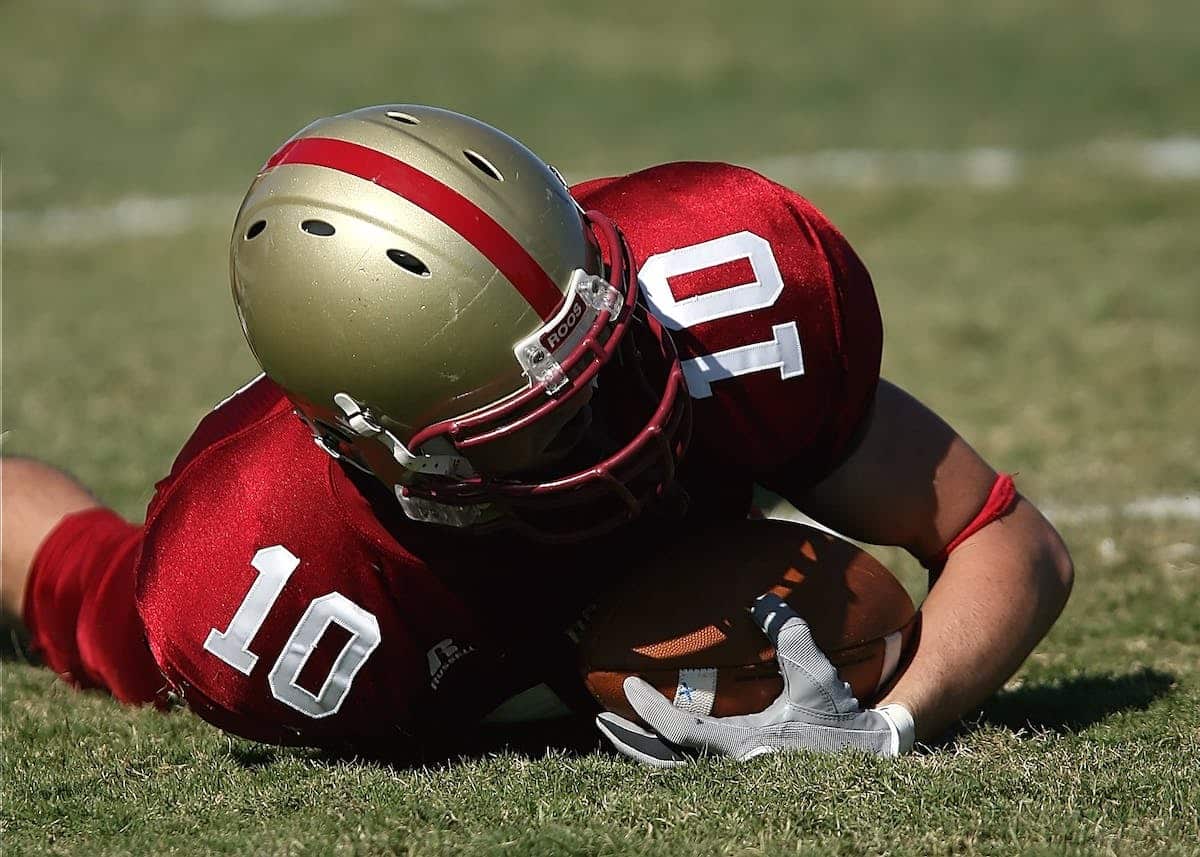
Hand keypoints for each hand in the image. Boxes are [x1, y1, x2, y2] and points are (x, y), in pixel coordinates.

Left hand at [595, 593, 915, 766]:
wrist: (867, 759)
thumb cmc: (840, 720)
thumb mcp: (817, 675)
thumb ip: (790, 634)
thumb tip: (763, 599)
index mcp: (743, 749)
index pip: (681, 732)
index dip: (650, 712)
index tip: (629, 689)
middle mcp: (732, 769)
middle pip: (664, 763)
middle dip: (630, 742)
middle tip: (600, 717)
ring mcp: (736, 777)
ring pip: (675, 769)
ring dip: (646, 748)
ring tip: (622, 725)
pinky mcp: (743, 777)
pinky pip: (693, 767)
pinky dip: (670, 753)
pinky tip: (661, 736)